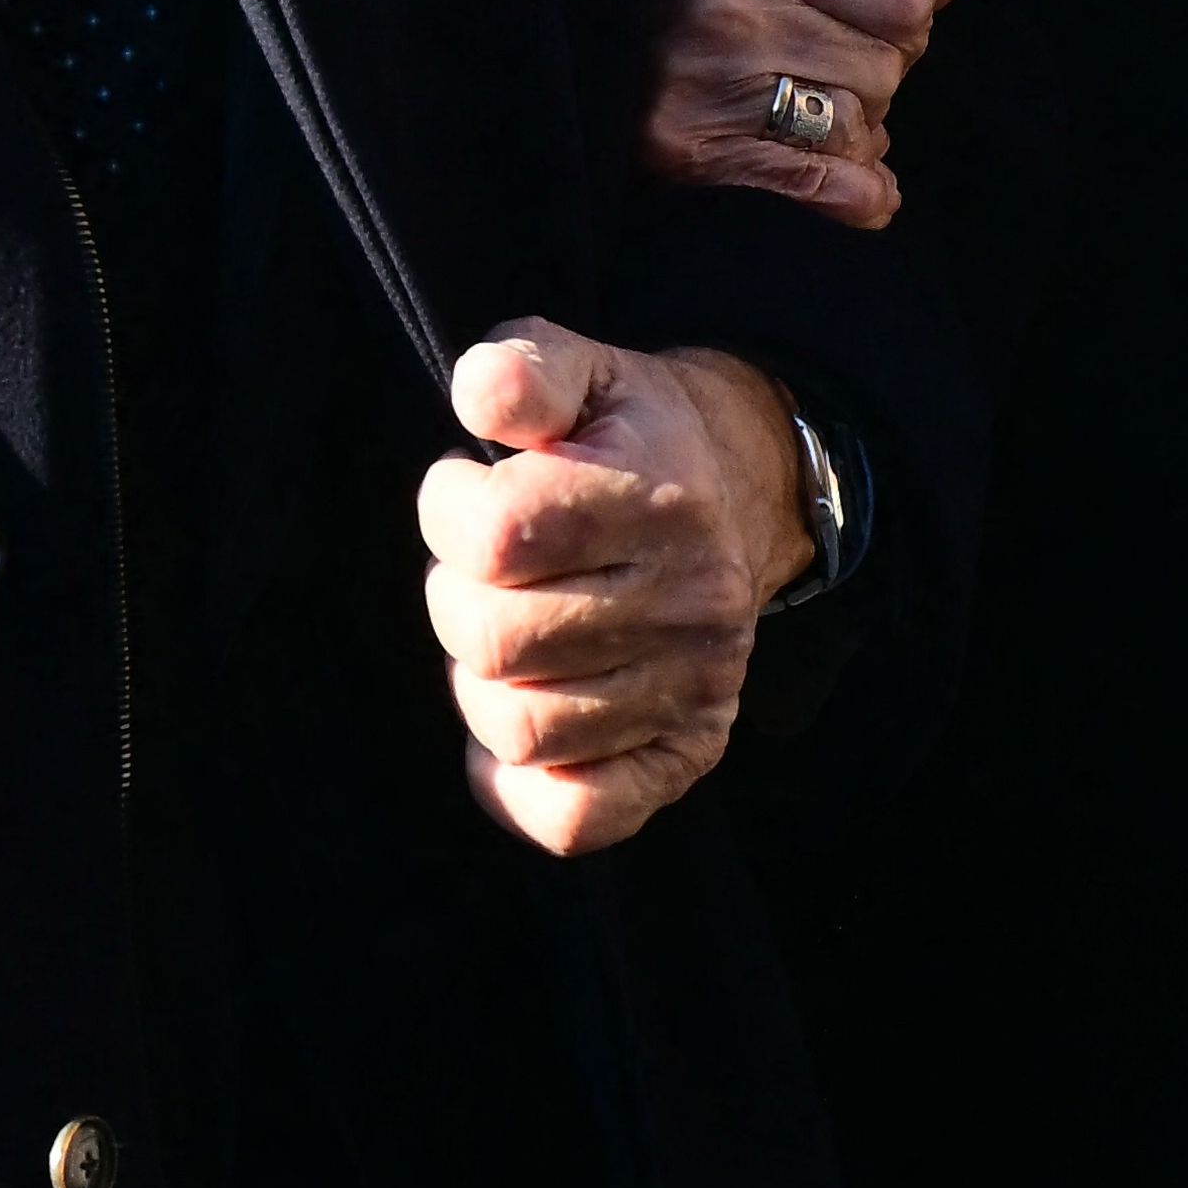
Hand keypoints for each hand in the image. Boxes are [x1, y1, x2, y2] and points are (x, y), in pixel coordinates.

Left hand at [418, 320, 815, 854]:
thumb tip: (480, 394)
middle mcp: (691, 600)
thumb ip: (521, 369)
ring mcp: (694, 685)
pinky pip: (578, 818)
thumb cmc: (626, 436)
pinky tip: (512, 729)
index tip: (465, 490)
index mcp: (659, 499)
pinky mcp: (688, 751)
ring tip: (506, 631)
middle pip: (494, 640)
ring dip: (480, 683)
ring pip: (521, 731)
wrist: (740, 490)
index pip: (498, 534)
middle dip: (457, 597)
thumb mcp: (581, 372)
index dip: (448, 510)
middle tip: (484, 568)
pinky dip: (519, 789)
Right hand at [640, 0, 959, 230]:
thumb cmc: (687, 5)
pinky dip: (856, 194)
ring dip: (856, 137)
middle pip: (887, 66)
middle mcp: (733, 18)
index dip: (904, 21)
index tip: (867, 28)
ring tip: (811, 124)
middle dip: (874, 79)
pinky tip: (853, 189)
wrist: (577, 58)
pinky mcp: (701, 161)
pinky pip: (828, 188)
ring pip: (861, 127)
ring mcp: (712, 93)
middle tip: (825, 81)